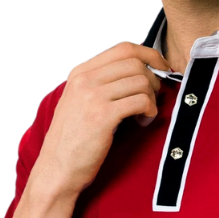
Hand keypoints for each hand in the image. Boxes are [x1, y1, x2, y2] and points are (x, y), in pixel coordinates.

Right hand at [30, 42, 165, 197]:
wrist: (57, 169)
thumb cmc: (72, 141)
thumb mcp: (80, 102)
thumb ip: (102, 84)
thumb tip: (139, 73)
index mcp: (80, 73)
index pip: (123, 48)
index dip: (149, 55)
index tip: (161, 68)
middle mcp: (85, 80)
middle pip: (135, 62)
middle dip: (153, 79)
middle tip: (151, 99)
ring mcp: (93, 96)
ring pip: (141, 81)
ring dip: (151, 98)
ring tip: (144, 115)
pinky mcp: (103, 116)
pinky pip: (141, 101)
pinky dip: (149, 111)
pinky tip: (142, 122)